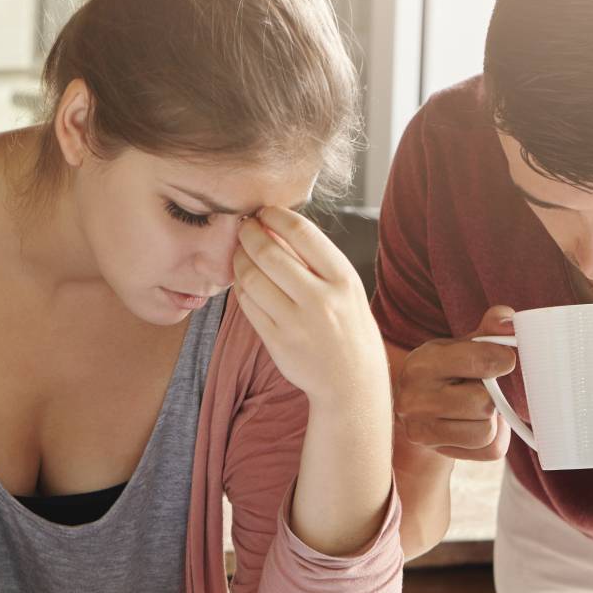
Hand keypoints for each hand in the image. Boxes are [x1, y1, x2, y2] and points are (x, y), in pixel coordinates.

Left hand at [231, 207, 386, 409]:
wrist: (353, 381)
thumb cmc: (348, 326)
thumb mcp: (346, 288)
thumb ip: (315, 259)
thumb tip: (275, 226)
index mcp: (343, 278)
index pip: (302, 232)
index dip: (275, 216)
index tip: (263, 211)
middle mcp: (320, 299)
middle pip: (270, 253)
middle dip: (249, 234)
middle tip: (243, 227)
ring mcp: (296, 323)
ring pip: (252, 279)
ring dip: (239, 259)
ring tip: (240, 252)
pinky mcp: (277, 342)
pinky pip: (248, 305)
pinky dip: (240, 286)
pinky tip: (242, 279)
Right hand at [393, 305, 517, 460]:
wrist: (419, 409)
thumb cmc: (447, 371)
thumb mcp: (464, 345)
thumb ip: (489, 329)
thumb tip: (509, 322)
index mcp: (421, 364)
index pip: (479, 362)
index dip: (502, 360)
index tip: (504, 360)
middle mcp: (413, 400)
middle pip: (483, 403)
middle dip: (489, 395)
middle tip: (476, 389)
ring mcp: (421, 431)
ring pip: (485, 430)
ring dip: (489, 420)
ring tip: (472, 409)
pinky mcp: (437, 452)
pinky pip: (488, 450)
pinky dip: (490, 438)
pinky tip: (472, 426)